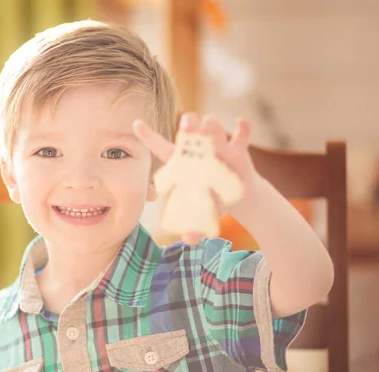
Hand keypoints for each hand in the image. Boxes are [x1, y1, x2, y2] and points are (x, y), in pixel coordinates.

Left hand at [133, 112, 259, 244]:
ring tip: (208, 128)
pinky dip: (243, 128)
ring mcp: (218, 147)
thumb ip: (193, 226)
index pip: (161, 148)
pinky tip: (241, 123)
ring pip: (213, 127)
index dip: (148, 136)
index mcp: (182, 162)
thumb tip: (189, 241)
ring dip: (211, 125)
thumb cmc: (210, 200)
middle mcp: (198, 150)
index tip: (135, 124)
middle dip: (188, 124)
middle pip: (189, 131)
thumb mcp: (200, 214)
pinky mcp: (238, 149)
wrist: (236, 195)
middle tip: (185, 123)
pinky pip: (242, 134)